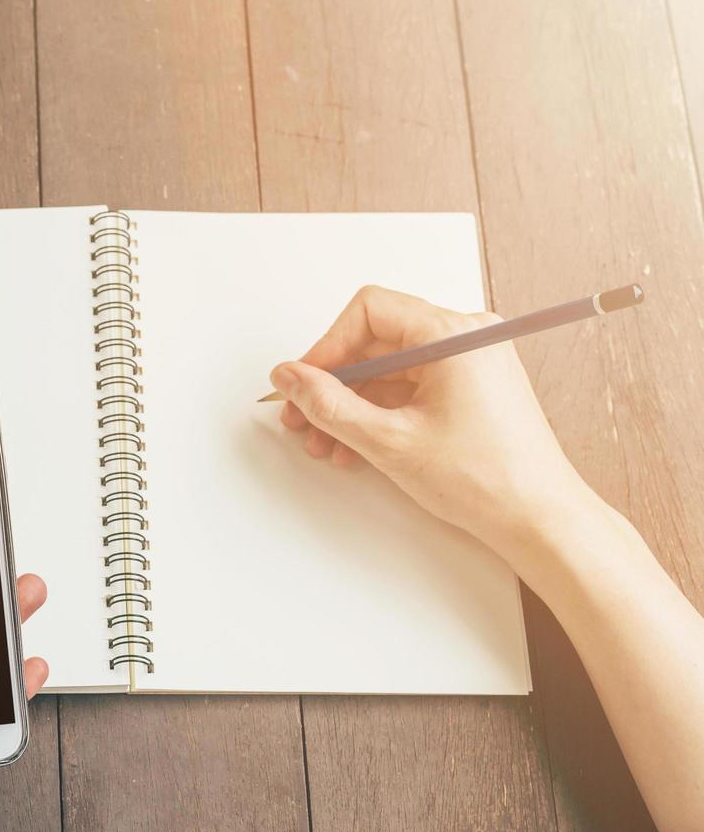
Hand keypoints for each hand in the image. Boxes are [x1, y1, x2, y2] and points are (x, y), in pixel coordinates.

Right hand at [268, 285, 594, 556]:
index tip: (304, 382)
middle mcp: (467, 337)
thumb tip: (291, 378)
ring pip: (389, 368)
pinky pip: (411, 387)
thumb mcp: (388, 440)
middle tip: (303, 416)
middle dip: (334, 383)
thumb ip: (329, 404)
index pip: (369, 311)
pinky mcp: (471, 387)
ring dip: (351, 404)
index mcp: (453, 334)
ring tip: (327, 443)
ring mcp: (471, 362)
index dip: (327, 346)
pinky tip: (357, 445)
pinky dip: (380, 412)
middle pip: (376, 340)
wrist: (540, 520)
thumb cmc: (487, 479)